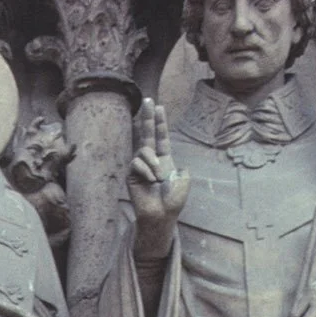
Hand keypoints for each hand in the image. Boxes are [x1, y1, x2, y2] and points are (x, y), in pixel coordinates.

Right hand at [128, 98, 189, 257]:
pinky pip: (136, 162)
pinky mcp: (131, 175)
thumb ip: (182, 169)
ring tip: (158, 177)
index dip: (160, 122)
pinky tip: (150, 181)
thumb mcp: (184, 182)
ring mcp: (140, 168)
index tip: (159, 106)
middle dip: (148, 117)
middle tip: (148, 99)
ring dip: (152, 161)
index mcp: (164, 160)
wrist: (161, 217)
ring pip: (143, 150)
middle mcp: (151, 161)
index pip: (161, 137)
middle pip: (148, 134)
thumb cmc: (173, 203)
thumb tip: (177, 166)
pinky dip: (145, 170)